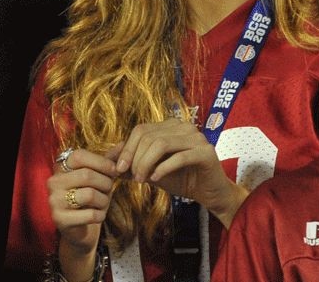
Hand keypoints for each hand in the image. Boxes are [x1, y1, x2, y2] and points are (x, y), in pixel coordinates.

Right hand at [47, 146, 118, 253]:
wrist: (80, 229)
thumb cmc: (91, 197)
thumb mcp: (100, 175)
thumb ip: (109, 160)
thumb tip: (124, 143)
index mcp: (61, 167)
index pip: (79, 156)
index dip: (101, 162)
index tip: (114, 170)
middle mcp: (54, 182)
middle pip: (86, 175)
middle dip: (105, 182)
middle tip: (110, 189)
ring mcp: (54, 201)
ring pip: (89, 194)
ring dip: (104, 200)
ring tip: (104, 202)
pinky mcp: (59, 220)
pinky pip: (90, 214)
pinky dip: (100, 215)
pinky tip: (98, 215)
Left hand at [116, 119, 249, 226]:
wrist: (209, 193)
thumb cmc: (181, 178)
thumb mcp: (153, 170)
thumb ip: (134, 162)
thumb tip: (108, 160)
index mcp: (171, 126)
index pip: (142, 129)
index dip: (127, 148)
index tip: (118, 169)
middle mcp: (184, 127)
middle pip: (149, 136)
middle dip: (135, 158)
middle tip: (132, 178)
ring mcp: (196, 138)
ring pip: (161, 144)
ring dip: (146, 163)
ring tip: (142, 180)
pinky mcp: (205, 152)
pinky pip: (179, 157)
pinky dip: (163, 168)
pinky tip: (156, 179)